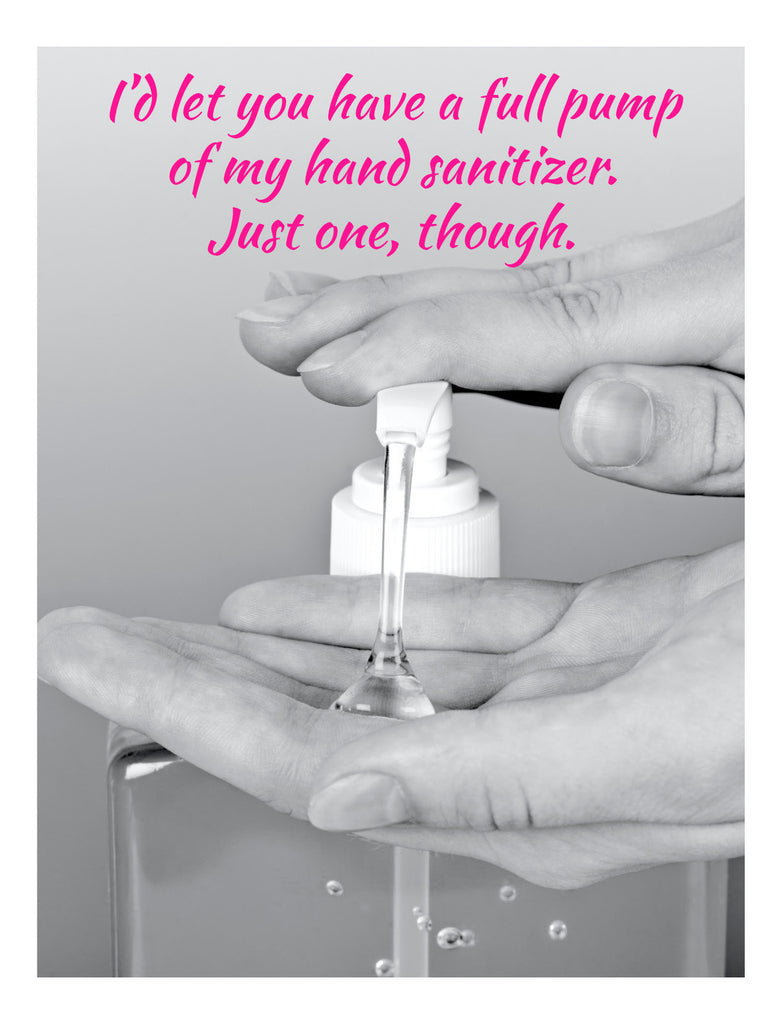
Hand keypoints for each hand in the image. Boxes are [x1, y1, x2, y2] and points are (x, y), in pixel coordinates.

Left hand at [38, 541, 742, 888]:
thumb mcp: (683, 740)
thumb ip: (515, 785)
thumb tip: (353, 795)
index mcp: (539, 790)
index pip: (315, 759)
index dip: (191, 709)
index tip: (91, 657)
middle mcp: (533, 759)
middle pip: (318, 724)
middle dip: (189, 680)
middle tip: (87, 635)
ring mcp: (558, 705)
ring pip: (374, 680)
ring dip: (261, 649)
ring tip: (169, 620)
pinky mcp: (595, 656)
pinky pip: (453, 642)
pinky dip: (364, 615)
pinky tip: (291, 602)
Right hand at [238, 202, 743, 495]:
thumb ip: (704, 431)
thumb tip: (591, 411)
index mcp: (706, 307)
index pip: (519, 328)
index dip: (409, 350)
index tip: (319, 372)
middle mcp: (668, 277)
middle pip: (485, 290)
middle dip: (363, 309)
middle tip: (269, 323)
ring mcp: (659, 276)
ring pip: (495, 284)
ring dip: (389, 297)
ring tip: (306, 306)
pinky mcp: (660, 289)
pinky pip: (532, 294)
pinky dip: (457, 306)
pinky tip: (422, 319)